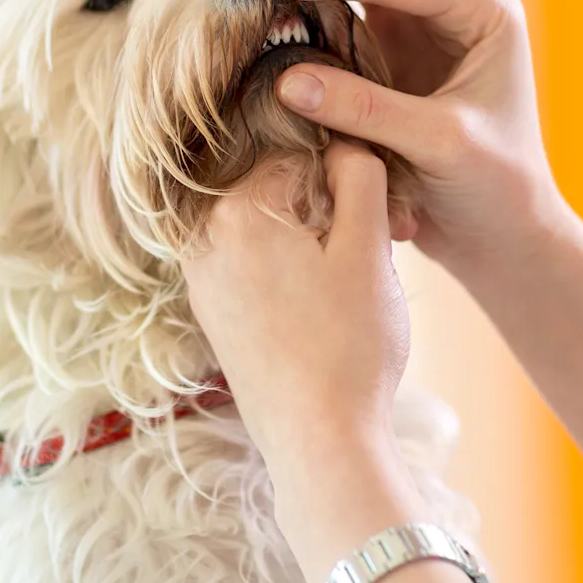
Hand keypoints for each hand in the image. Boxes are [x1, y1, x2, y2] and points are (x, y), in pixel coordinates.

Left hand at [183, 139, 447, 582]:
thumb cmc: (350, 346)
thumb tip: (343, 141)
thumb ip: (358, 176)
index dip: (350, 184)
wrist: (318, 442)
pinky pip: (252, 266)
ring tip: (348, 288)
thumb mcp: (369, 248)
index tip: (380, 222)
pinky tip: (319, 310)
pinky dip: (287, 274)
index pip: (304, 157)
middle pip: (279, 192)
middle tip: (373, 255)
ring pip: (267, 230)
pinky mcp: (211, 314)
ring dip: (310, 244)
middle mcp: (205, 238)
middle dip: (327, 213)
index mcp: (238, 210)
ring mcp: (202, 279)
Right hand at [281, 0, 567, 281]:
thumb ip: (365, 109)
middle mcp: (453, 0)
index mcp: (482, 8)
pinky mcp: (387, 46)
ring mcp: (417, 19)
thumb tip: (287, 78)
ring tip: (279, 2)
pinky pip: (343, 0)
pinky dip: (313, 3)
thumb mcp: (437, 147)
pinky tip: (287, 30)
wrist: (503, 234)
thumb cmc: (493, 189)